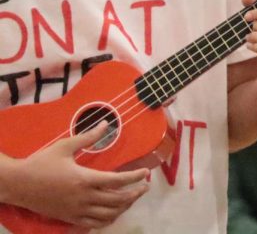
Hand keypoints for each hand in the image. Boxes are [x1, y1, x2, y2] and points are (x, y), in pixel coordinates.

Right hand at [1, 124, 148, 227]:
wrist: (18, 184)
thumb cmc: (41, 163)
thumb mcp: (65, 147)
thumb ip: (88, 137)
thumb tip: (106, 124)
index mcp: (85, 179)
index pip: (118, 181)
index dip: (135, 177)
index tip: (146, 173)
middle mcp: (83, 198)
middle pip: (117, 200)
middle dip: (135, 194)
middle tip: (145, 186)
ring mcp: (76, 210)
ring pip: (108, 215)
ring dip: (124, 207)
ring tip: (132, 198)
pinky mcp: (70, 218)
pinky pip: (94, 223)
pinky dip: (108, 219)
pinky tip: (114, 212)